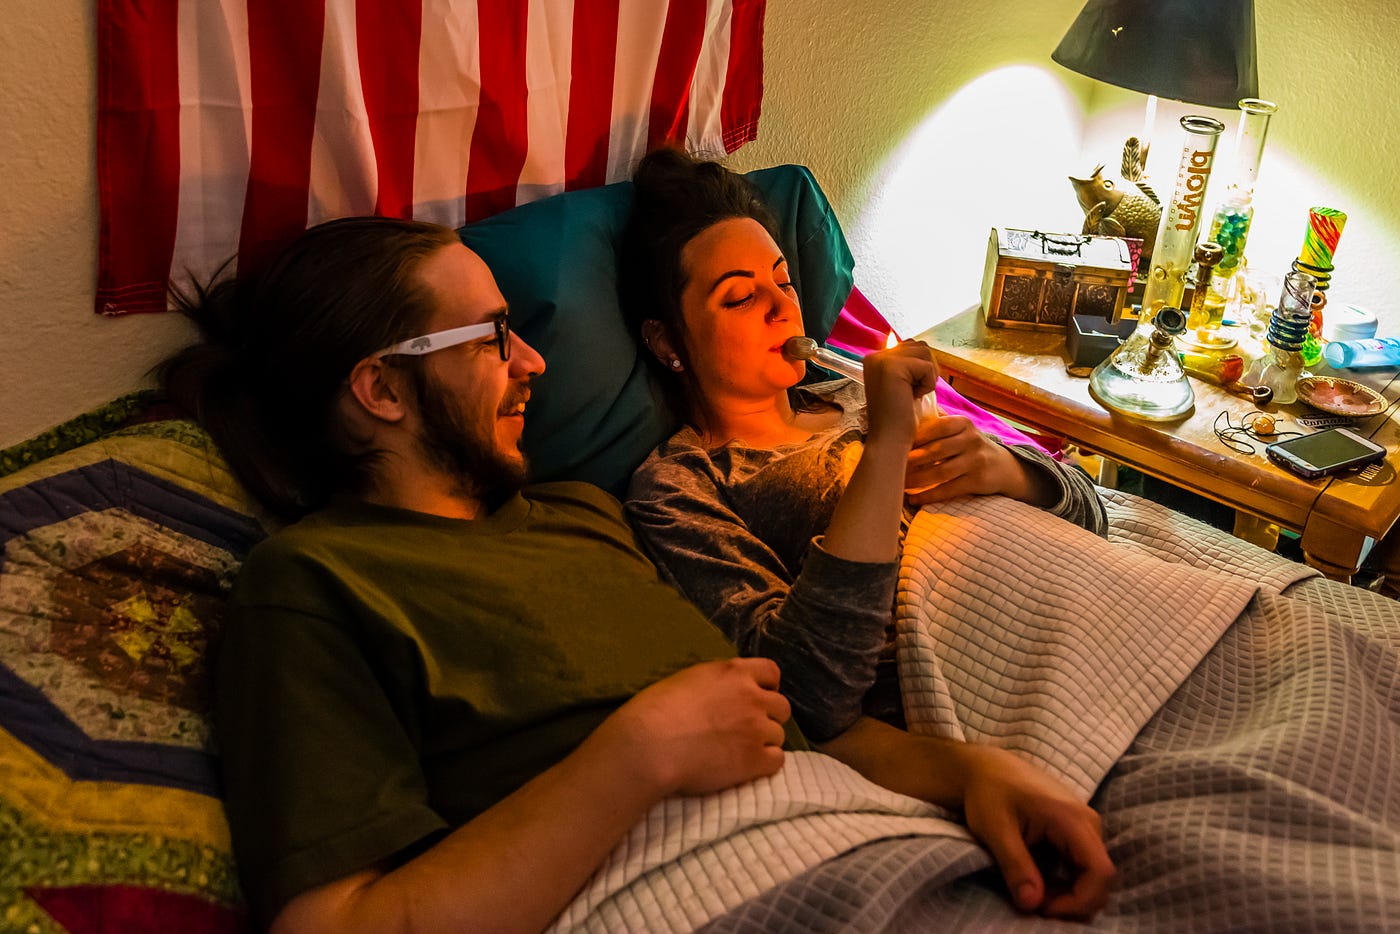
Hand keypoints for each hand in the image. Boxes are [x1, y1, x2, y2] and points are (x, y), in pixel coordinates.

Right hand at [606, 658, 789, 796]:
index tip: (755, 697)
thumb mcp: (689, 679)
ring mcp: (757, 730)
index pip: (771, 672)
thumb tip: (724, 693)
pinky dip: (765, 763)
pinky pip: (777, 760)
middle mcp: (752, 697)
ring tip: (739, 751)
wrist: (650, 747)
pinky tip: (745, 766)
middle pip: (781, 707)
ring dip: (764, 742)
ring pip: (779, 735)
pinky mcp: (755, 760)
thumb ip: (717, 683)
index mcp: (734, 673)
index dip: (766, 686)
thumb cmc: (656, 711)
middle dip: (768, 716)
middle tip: (745, 729)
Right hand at [859, 341, 939, 448]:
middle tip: (912, 393)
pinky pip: (927, 367)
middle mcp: (875, 356)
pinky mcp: (892, 367)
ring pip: (925, 353)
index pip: (912, 347)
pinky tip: (912, 398)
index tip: (906, 391)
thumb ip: (907, 364)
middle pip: (920, 347)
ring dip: (927, 377)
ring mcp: (881, 360)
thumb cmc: (898, 417)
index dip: (920, 370)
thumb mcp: (902, 384)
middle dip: (926, 370)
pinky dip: (927, 385)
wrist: (889, 440)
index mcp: (875, 359)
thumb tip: (922, 347)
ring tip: (912, 394)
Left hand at [903, 416, 1049, 505]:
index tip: (894, 446)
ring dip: (916, 480)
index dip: (913, 438)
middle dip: (910, 461)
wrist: (1003, 466)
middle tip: (891, 467)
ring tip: (899, 483)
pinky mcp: (977, 481)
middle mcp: (971, 440)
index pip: (935, 428)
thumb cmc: (970, 445)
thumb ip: (937, 422)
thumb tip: (904, 415)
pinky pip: (948, 489)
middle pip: (934, 451)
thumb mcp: (960, 429)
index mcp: (963, 423)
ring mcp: (975, 461)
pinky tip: (914, 499)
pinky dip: (929, 496)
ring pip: (940, 472)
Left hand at [959, 745, 1115, 919]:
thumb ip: (1016, 866)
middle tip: (1034, 905)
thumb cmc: (988, 793)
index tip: (1043, 909)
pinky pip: (1082, 865)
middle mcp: (1088, 822)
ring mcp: (1085, 826)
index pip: (1099, 873)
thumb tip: (1032, 906)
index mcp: (1072, 819)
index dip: (1078, 902)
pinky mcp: (1076, 831)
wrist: (986, 768)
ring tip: (1031, 891)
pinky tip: (1036, 880)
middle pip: (1100, 878)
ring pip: (1092, 874)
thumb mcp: (995, 830)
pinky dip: (1064, 882)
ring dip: (1068, 894)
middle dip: (1072, 902)